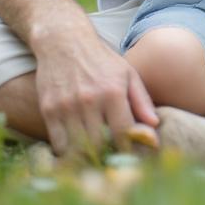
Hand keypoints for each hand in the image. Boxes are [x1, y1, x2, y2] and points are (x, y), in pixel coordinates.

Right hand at [34, 32, 157, 156]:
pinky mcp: (49, 110)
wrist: (65, 42)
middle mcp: (90, 100)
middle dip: (108, 156)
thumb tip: (155, 125)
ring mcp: (67, 106)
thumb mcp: (127, 73)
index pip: (123, 132)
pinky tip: (76, 151)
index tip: (131, 156)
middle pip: (100, 143)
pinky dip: (68, 152)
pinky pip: (59, 143)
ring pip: (78, 147)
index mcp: (113, 91)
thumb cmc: (102, 60)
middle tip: (112, 161)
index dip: (128, 148)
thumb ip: (141, 100)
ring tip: (96, 159)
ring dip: (88, 157)